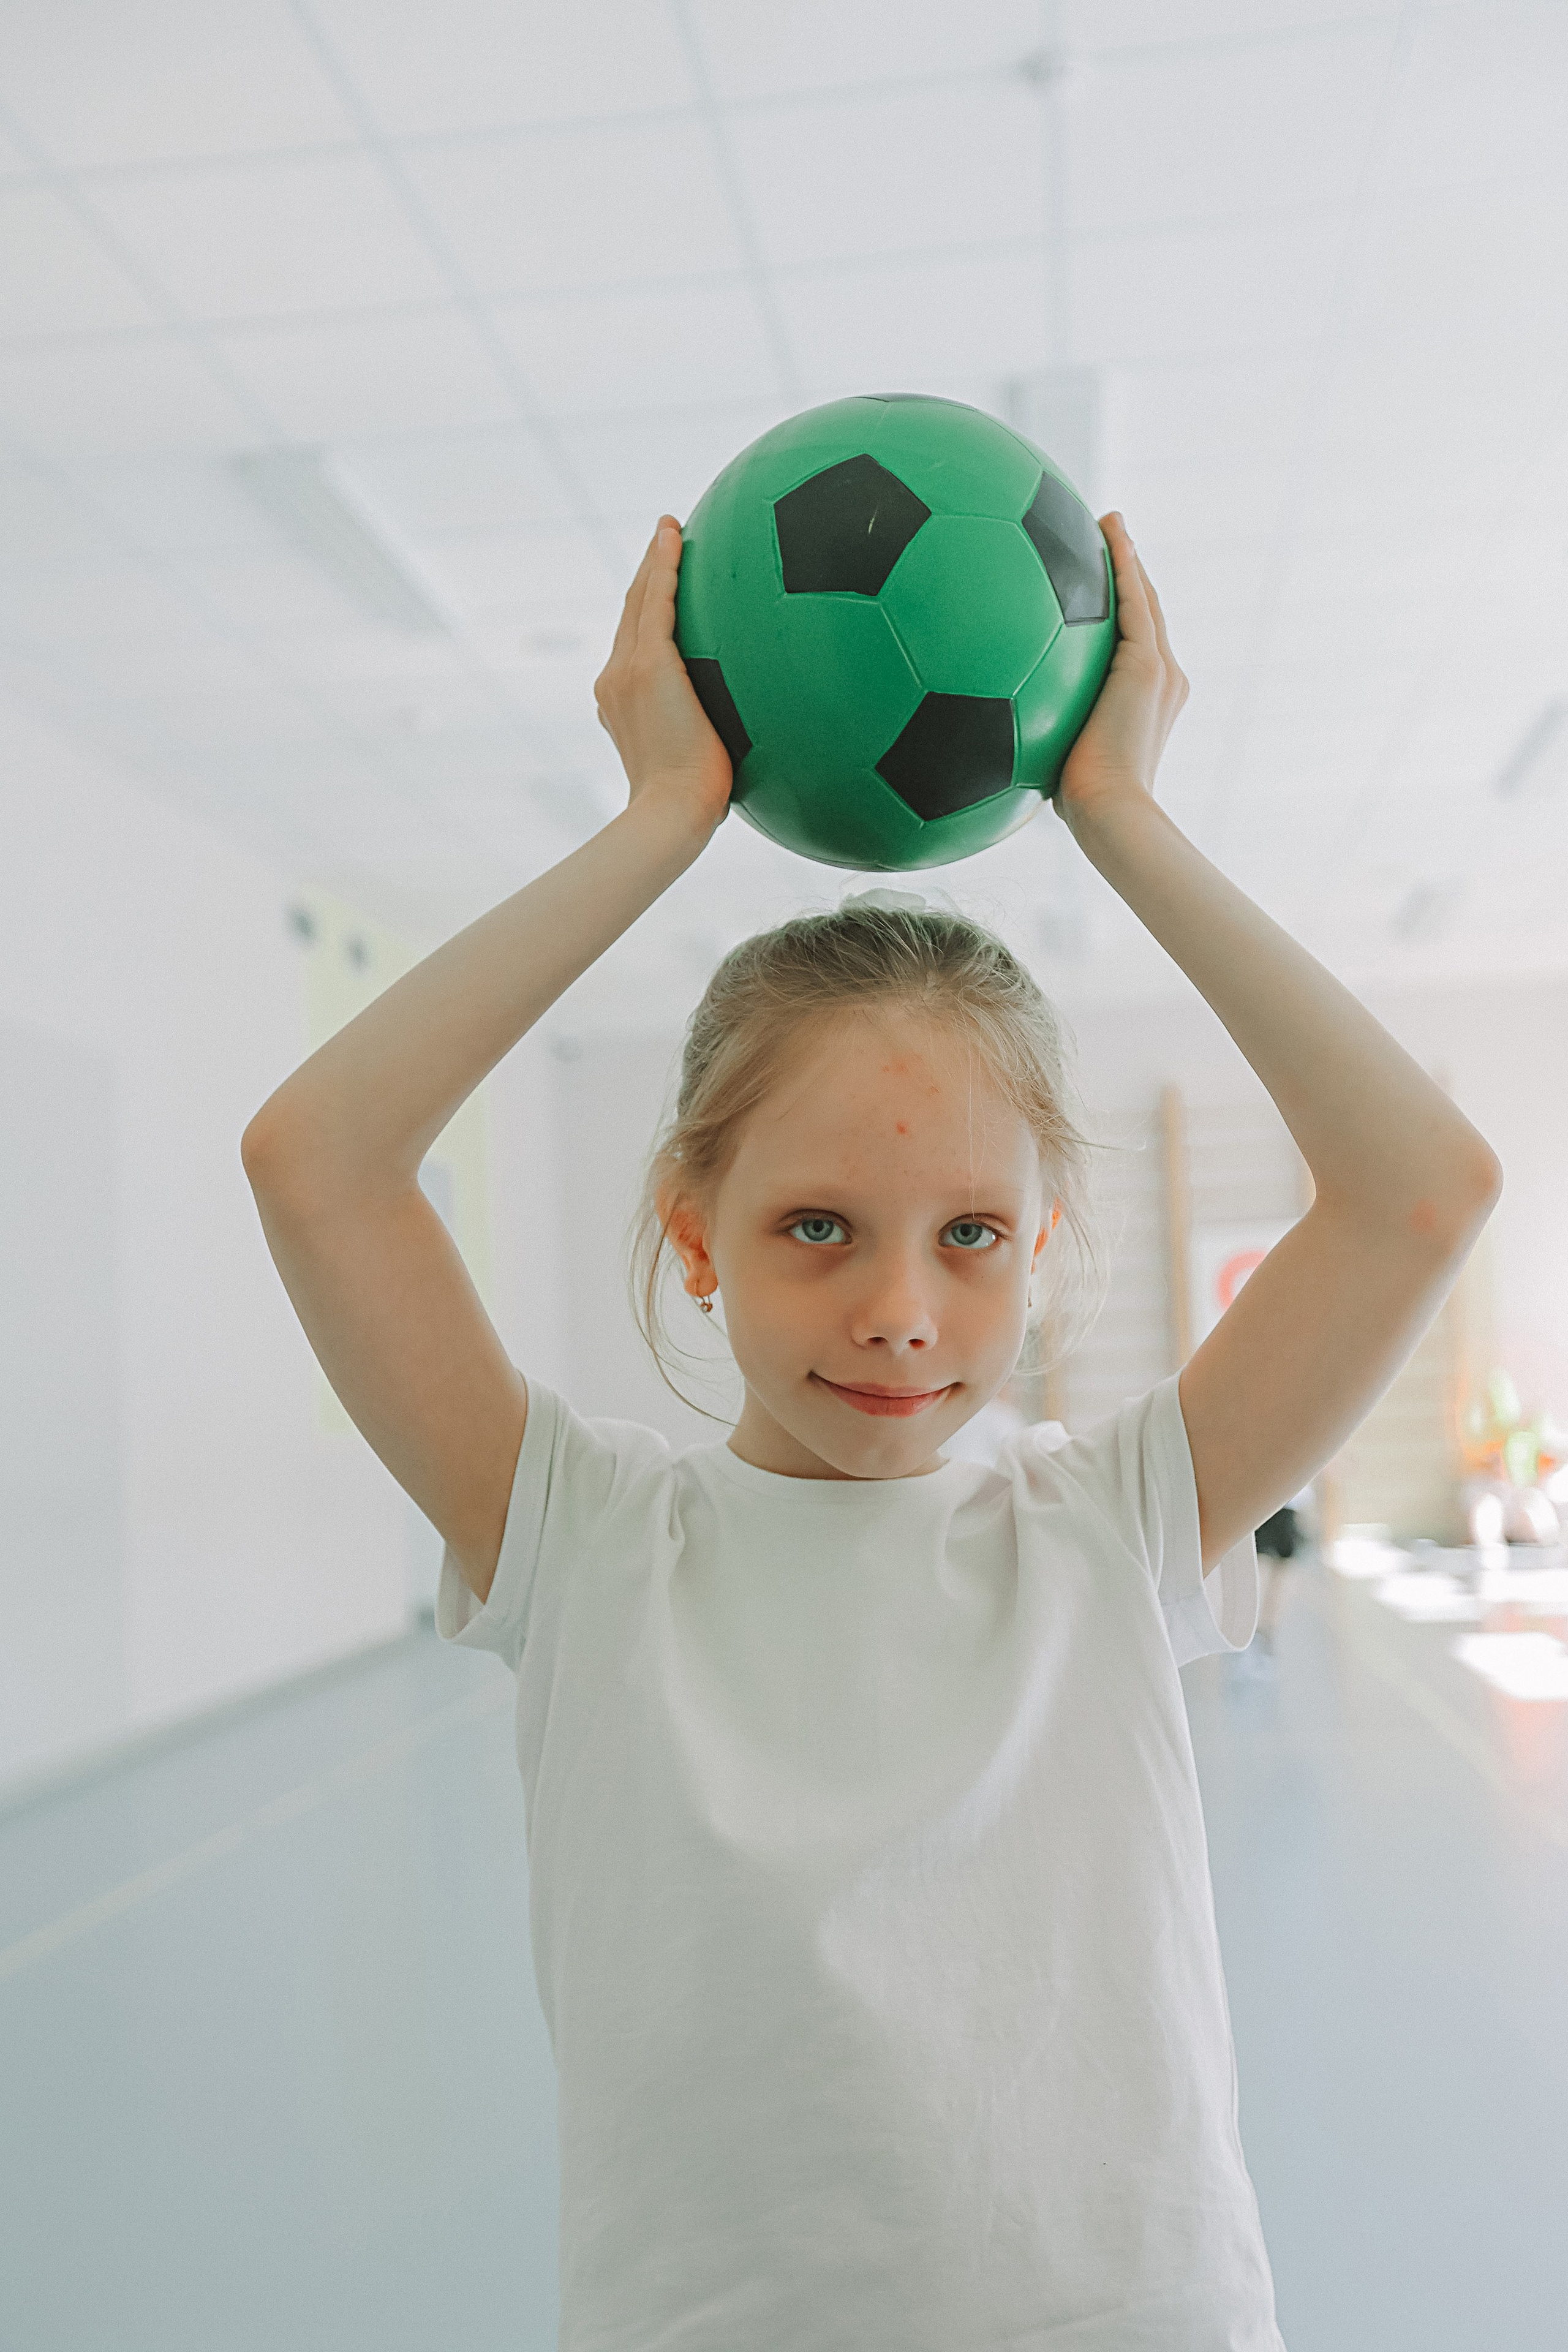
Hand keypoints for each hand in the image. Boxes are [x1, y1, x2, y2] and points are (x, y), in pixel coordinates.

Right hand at [594, 517, 733, 836]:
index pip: (636, 646)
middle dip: (648, 577)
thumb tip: (760, 743)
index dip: (648, 613)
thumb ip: (715, 741)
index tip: (665, 590)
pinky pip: (657, 600)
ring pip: (640, 601)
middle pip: (631, 615)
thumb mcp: (702, 767)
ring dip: (654, 561)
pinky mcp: (647, 665)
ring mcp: (626, 671)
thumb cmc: (693, 808)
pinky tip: (675, 534)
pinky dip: (664, 564)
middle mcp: (615, 680)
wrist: (672, 815)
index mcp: (623, 703)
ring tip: (669, 529)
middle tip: (666, 542)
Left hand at [1057, 513, 1187, 830]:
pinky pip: (1134, 601)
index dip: (1119, 612)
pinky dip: (1124, 563)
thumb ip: (1039, 736)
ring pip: (1144, 600)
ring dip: (1127, 557)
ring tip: (1108, 521)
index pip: (1133, 644)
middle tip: (1106, 537)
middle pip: (1146, 614)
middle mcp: (1163, 679)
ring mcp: (1161, 670)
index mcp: (1146, 700)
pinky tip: (1107, 532)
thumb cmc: (1079, 805)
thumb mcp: (1056, 762)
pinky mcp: (1148, 665)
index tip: (1095, 586)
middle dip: (1128, 575)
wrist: (1110, 812)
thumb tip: (995, 740)